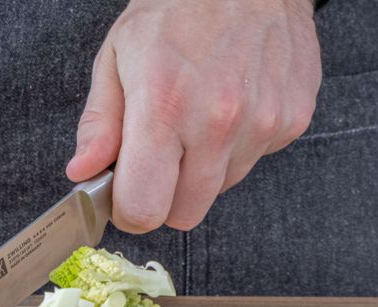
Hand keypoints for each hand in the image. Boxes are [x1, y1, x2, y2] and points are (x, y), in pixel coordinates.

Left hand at [66, 0, 320, 231]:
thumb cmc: (176, 9)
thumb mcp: (116, 58)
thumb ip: (99, 124)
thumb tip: (83, 173)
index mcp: (164, 107)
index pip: (144, 209)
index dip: (130, 209)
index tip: (126, 192)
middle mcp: (218, 122)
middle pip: (185, 214)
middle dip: (166, 195)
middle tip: (160, 154)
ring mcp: (262, 122)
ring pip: (221, 189)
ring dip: (204, 167)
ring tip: (198, 115)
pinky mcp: (293, 119)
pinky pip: (254, 160)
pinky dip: (238, 144)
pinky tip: (231, 102)